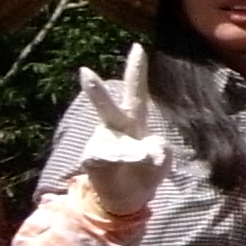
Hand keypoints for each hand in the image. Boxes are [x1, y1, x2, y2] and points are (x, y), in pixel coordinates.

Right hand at [74, 48, 166, 217]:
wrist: (126, 198)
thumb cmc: (145, 171)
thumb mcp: (161, 161)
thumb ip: (160, 151)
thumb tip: (146, 151)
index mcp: (135, 120)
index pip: (137, 92)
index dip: (137, 70)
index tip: (138, 47)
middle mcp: (115, 127)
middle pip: (107, 106)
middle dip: (96, 90)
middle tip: (84, 72)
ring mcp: (102, 142)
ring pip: (113, 141)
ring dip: (130, 154)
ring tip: (139, 161)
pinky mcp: (93, 158)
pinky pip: (107, 158)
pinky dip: (119, 163)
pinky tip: (120, 167)